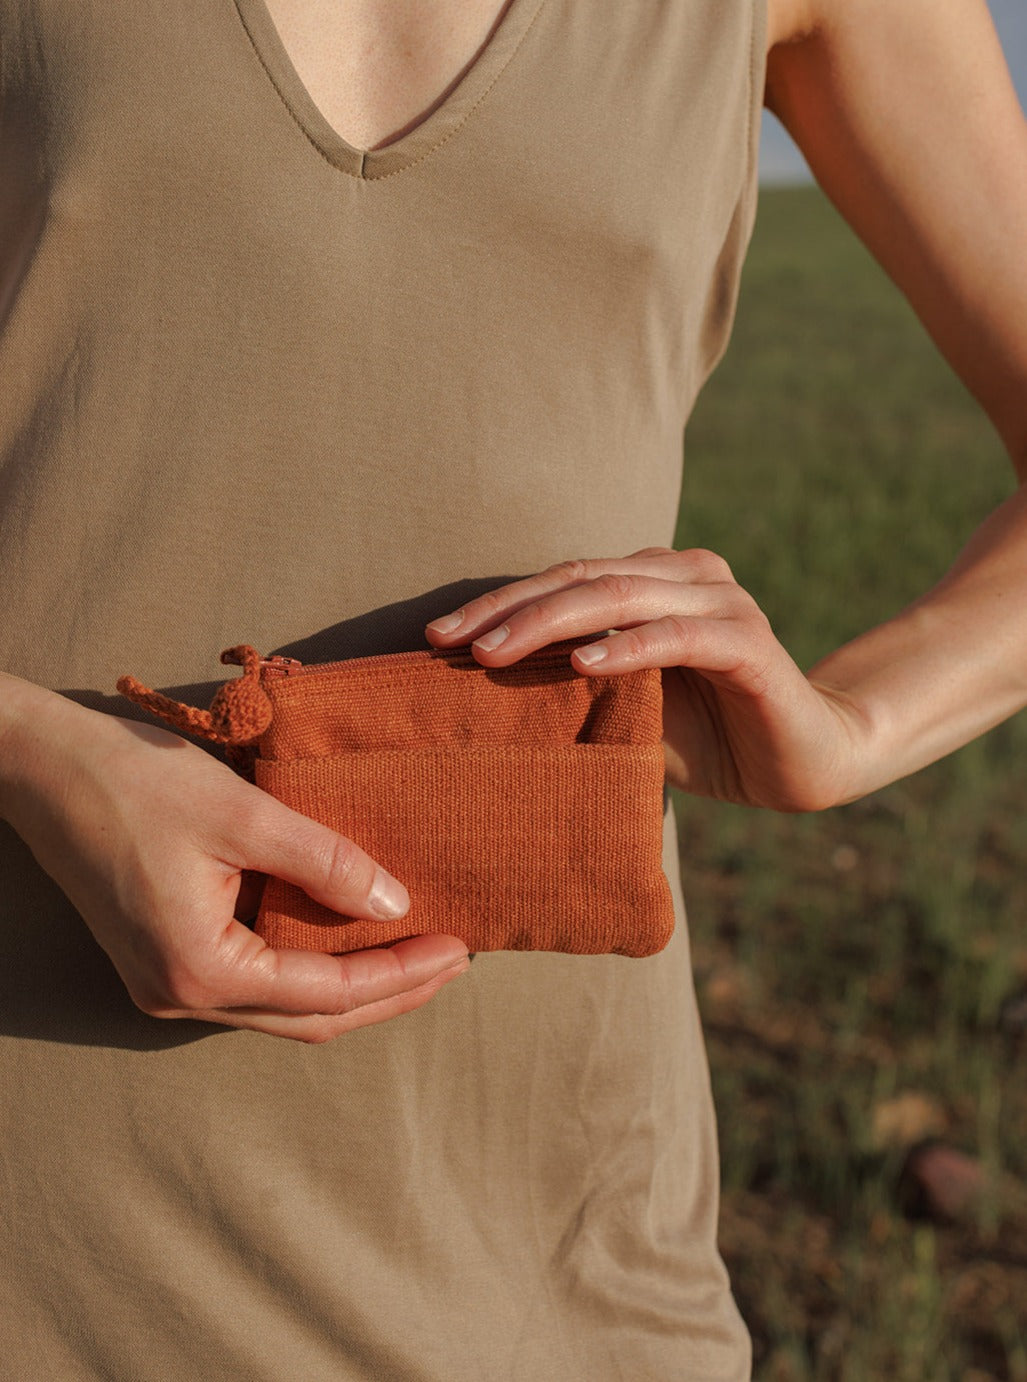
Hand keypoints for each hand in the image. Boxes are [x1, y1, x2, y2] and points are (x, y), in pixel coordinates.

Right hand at [0, 680, 468, 1038]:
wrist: (42, 766)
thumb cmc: (135, 780)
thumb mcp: (245, 814)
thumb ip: (326, 863)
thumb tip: (397, 906)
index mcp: (199, 970)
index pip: (327, 994)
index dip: (401, 974)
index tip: (459, 947)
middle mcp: (179, 996)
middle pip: (310, 1019)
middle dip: (388, 993)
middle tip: (453, 959)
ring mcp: (165, 985)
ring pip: (283, 1008)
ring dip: (352, 986)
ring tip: (416, 952)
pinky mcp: (162, 961)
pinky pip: (254, 983)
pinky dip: (309, 968)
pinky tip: (348, 938)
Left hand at [427, 547, 868, 811]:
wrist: (801, 766)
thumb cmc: (703, 738)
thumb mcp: (622, 710)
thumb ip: (573, 685)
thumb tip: (480, 694)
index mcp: (652, 581)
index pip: (562, 580)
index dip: (498, 604)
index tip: (435, 637)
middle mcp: (686, 576)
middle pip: (581, 578)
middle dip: (508, 610)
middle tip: (446, 642)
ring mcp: (720, 603)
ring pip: (620, 596)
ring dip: (551, 623)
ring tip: (492, 655)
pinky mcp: (748, 642)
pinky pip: (678, 636)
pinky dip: (628, 648)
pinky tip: (582, 666)